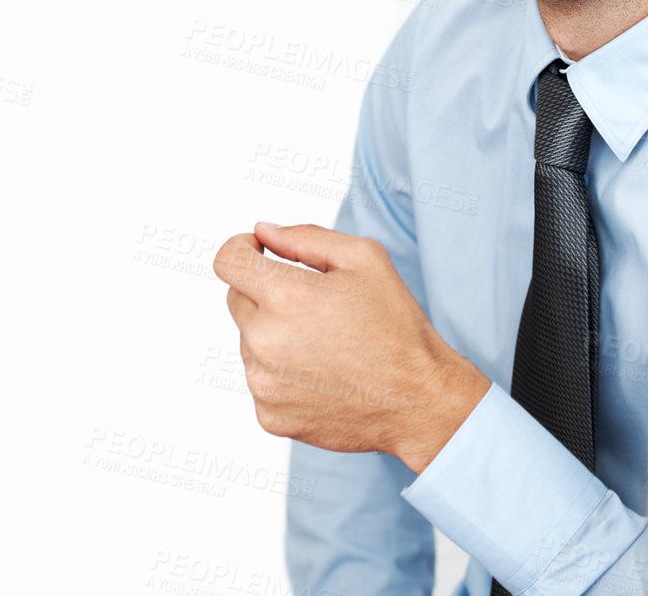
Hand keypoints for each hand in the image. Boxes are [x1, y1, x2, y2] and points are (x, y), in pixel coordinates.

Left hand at [212, 221, 490, 473]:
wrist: (419, 402)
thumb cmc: (396, 325)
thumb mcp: (364, 258)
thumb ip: (304, 237)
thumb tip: (263, 232)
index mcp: (286, 296)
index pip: (228, 260)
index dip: (242, 248)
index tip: (261, 252)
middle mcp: (265, 341)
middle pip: (236, 298)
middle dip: (264, 291)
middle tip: (311, 304)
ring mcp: (263, 383)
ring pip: (247, 340)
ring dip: (273, 333)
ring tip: (324, 345)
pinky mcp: (269, 415)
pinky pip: (260, 378)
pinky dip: (281, 372)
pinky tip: (321, 375)